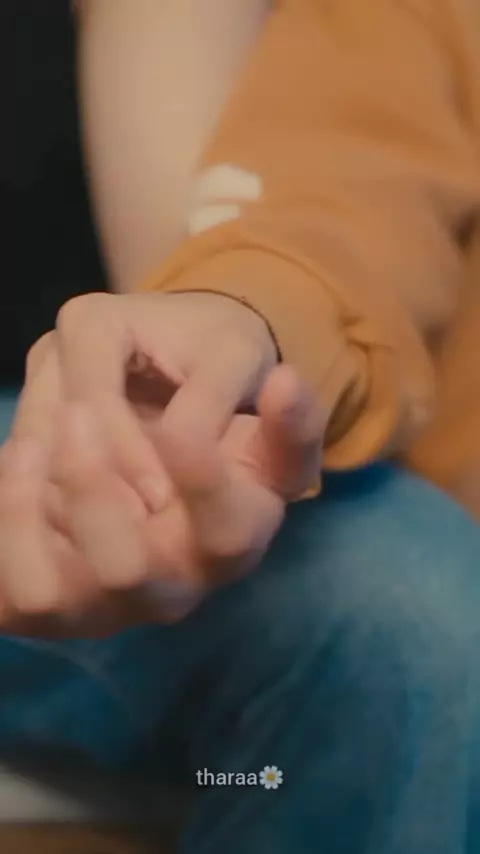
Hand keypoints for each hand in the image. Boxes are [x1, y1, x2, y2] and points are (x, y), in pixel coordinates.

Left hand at [0, 292, 322, 635]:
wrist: (173, 490)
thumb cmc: (225, 452)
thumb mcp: (271, 435)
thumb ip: (291, 418)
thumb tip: (287, 383)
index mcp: (233, 545)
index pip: (228, 533)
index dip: (200, 478)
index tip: (177, 424)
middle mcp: (171, 589)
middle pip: (127, 570)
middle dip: (94, 487)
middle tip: (78, 412)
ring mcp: (105, 607)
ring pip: (47, 593)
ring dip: (27, 512)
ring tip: (30, 444)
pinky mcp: (49, 608)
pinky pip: (7, 592)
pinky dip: (4, 524)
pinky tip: (19, 463)